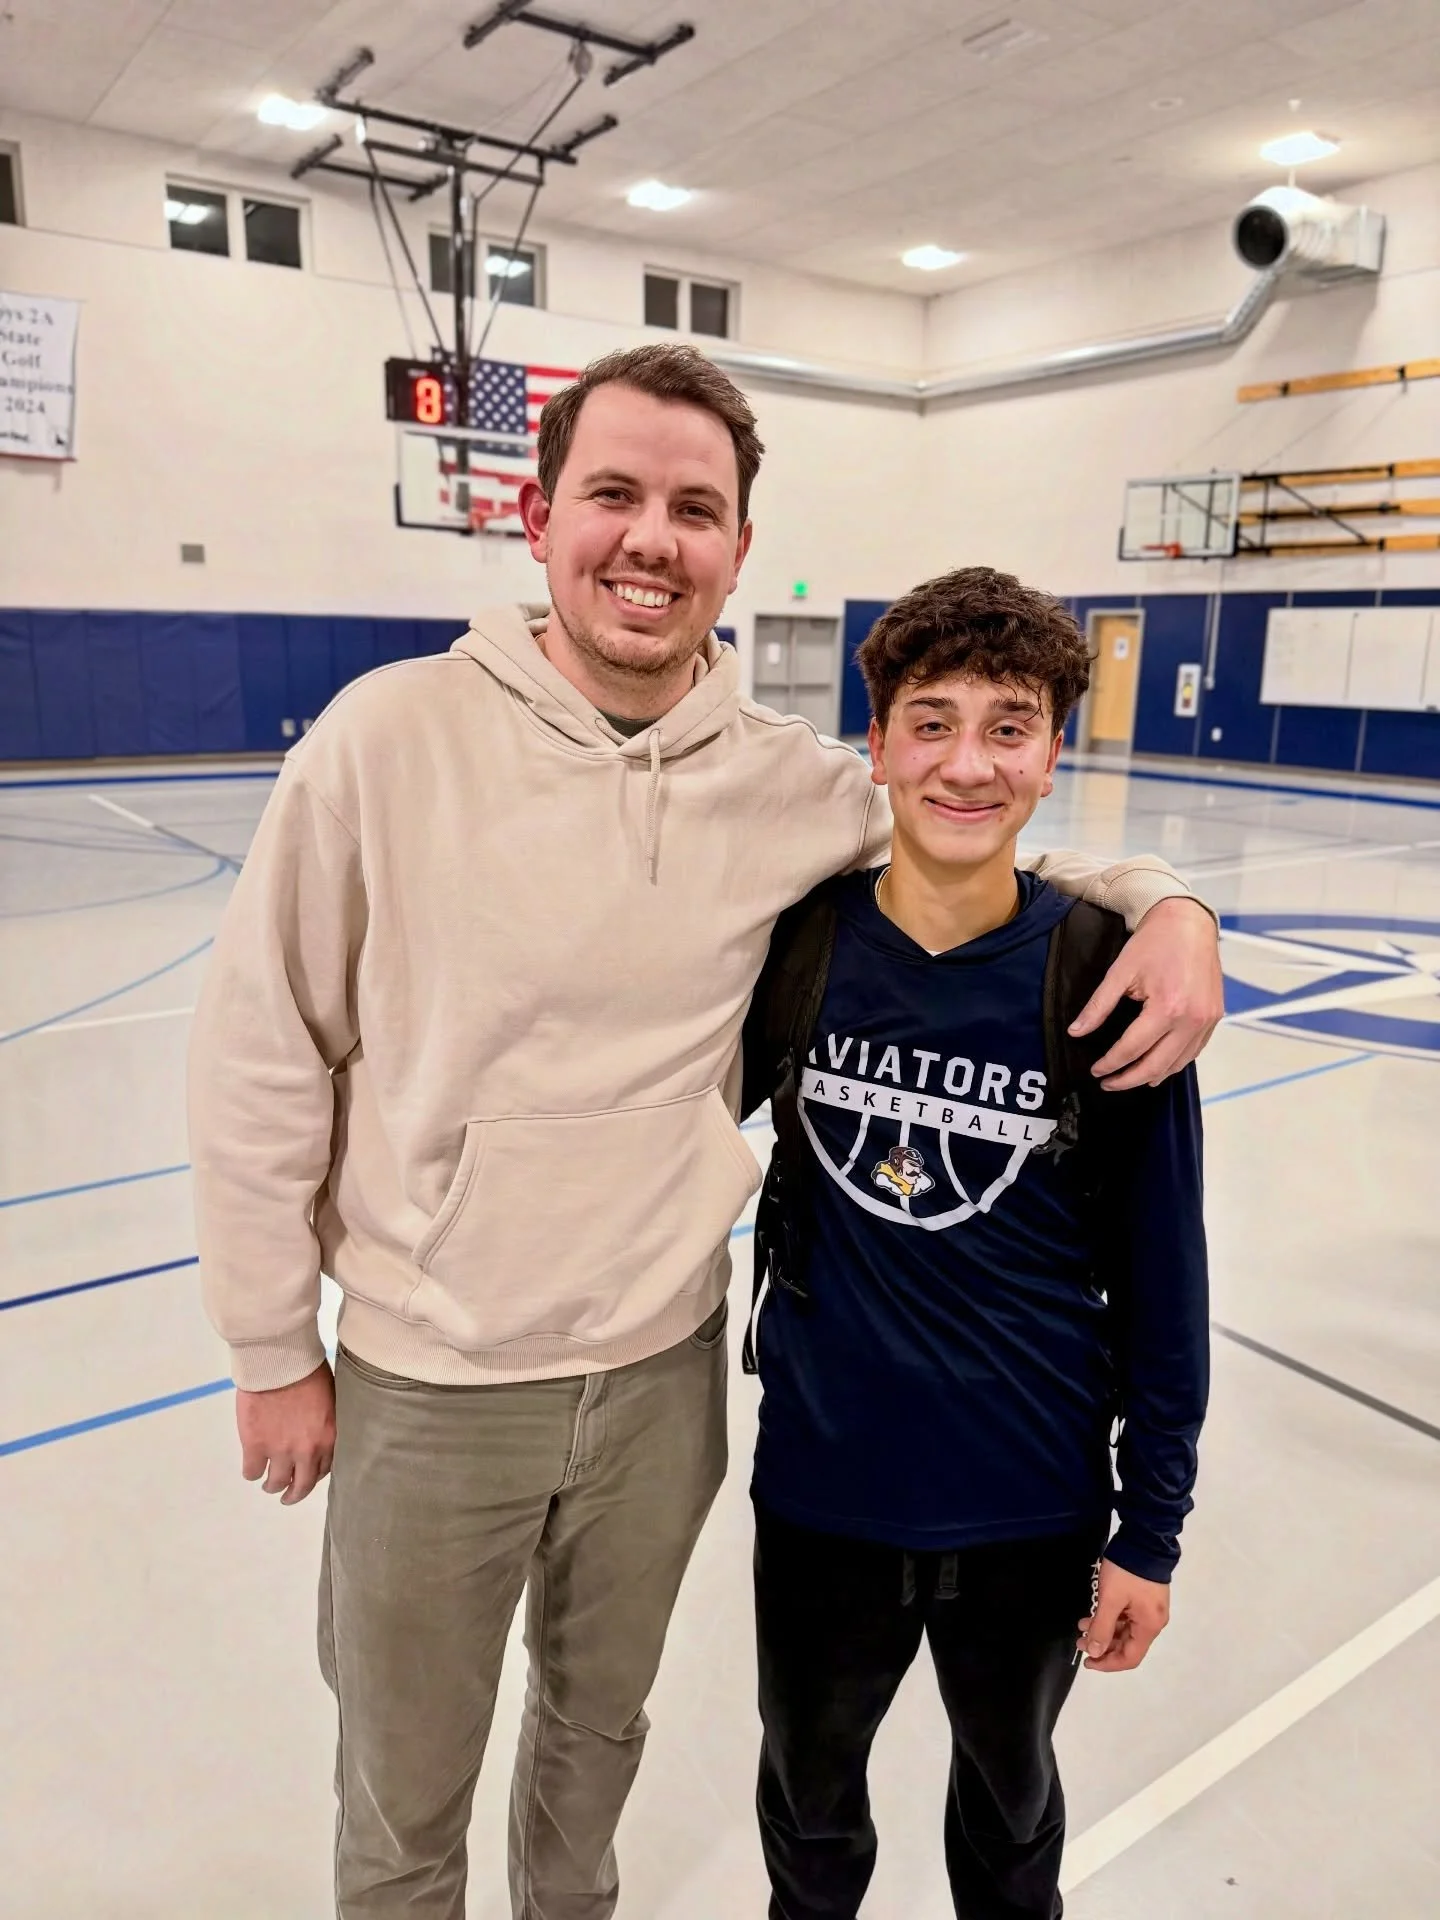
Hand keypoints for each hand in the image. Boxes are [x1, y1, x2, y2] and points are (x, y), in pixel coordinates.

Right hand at [236, 1361, 335, 1505]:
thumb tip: (318, 1434)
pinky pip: (252, 1472)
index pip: (325, 1469)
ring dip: (272, 1486)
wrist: (279, 1361)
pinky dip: (252, 1472)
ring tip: (269, 1485)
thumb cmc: (307, 1371)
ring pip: (275, 1483)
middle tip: (288, 1496)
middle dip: (295, 1494)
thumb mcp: (330, 1399)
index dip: (314, 1473)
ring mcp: (280, 1451)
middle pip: (302, 1485)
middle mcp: (307, 1451)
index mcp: (329, 1437)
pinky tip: (252, 1468)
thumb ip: (325, 1423)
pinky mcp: (255, 1446)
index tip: (308, 1473)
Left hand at [1071, 898, 1222, 1089]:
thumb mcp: (1120, 972)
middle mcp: (1192, 1020)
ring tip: (1129, 1078)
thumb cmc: (1154, 943)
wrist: (1188, 922)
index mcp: (1168, 1008)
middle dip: (1128, 1079)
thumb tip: (1076, 1032)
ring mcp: (1207, 1020)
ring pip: (1177, 1064)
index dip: (1111, 1064)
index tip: (1096, 1070)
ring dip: (1151, 1076)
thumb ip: (1098, 1006)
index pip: (1132, 1049)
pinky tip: (1158, 1067)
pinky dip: (1173, 1063)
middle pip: (1156, 1065)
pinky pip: (1193, 1052)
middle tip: (1108, 1082)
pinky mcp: (1214, 1018)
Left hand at [1078, 1559, 1169, 1671]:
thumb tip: (1095, 1653)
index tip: (1087, 1661)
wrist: (1144, 1539)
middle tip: (1080, 1640)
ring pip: (1125, 1630)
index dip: (1108, 1663)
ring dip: (1104, 1630)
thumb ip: (1102, 1628)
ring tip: (1082, 1625)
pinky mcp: (1144, 1597)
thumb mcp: (1110, 1600)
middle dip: (1102, 1645)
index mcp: (1149, 1626)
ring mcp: (1150, 1609)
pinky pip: (1127, 1616)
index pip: (1130, 1657)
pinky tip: (1093, 1612)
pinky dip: (1110, 1618)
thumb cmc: (1127, 1572)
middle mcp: (1153, 1622)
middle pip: (1128, 1645)